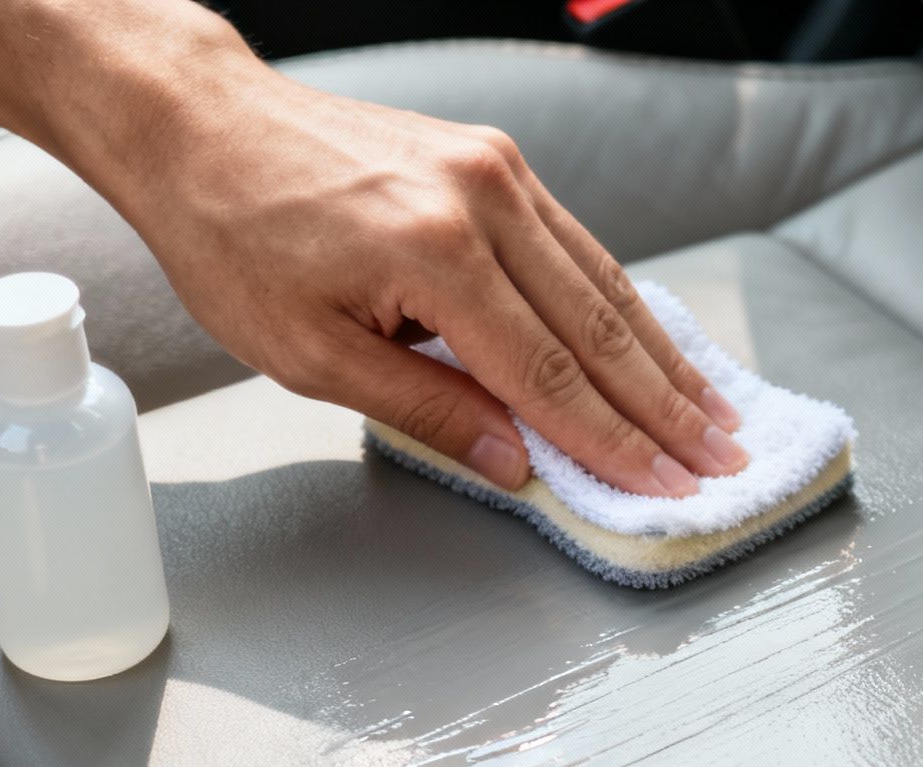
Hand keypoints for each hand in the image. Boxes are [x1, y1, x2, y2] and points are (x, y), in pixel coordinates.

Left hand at [86, 57, 746, 494]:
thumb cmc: (234, 237)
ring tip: (712, 413)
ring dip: (663, 357)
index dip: (615, 442)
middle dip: (666, 406)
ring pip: (606, 282)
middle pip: (600, 328)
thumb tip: (516, 462)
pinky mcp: (496, 161)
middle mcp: (483, 201)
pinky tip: (655, 345)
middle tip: (719, 460)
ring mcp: (497, 171)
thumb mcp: (308, 353)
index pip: (550, 374)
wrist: (203, 124)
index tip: (667, 486)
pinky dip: (623, 304)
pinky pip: (578, 246)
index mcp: (434, 252)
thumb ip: (424, 410)